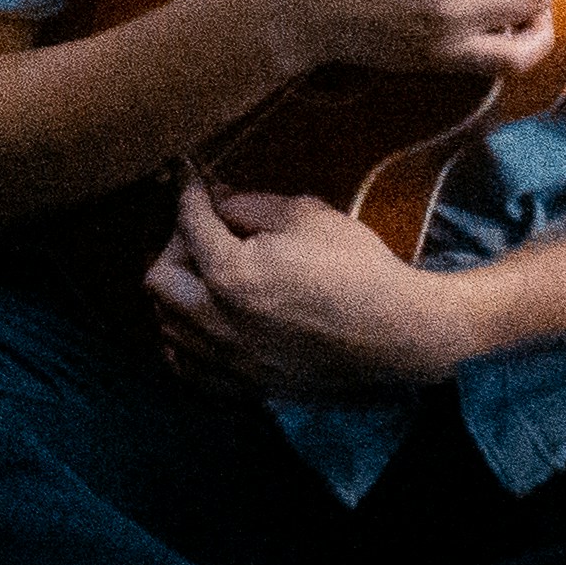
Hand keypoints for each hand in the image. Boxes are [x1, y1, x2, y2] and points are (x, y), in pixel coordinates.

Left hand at [146, 176, 491, 396]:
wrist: (405, 333)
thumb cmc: (360, 268)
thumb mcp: (307, 216)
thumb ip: (251, 205)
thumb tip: (219, 202)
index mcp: (232, 276)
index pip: (189, 225)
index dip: (189, 194)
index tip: (189, 179)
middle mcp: (221, 323)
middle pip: (160, 280)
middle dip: (176, 247)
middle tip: (206, 234)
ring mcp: (234, 361)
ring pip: (169, 327)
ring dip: (177, 295)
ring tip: (205, 278)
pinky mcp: (251, 385)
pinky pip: (192, 368)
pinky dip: (186, 344)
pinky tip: (204, 325)